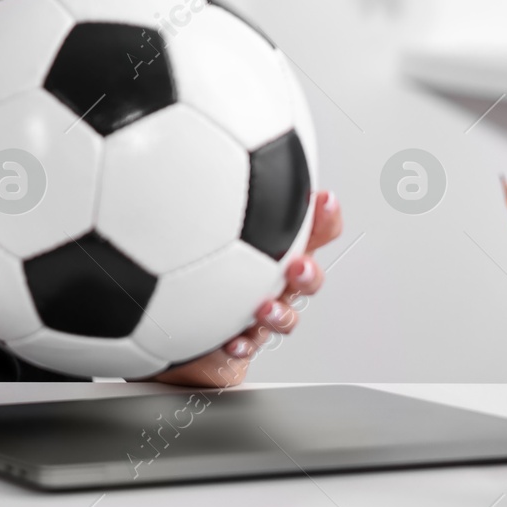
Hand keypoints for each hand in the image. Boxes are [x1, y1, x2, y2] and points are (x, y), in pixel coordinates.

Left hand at [146, 189, 342, 387]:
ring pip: (286, 316)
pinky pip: (249, 346)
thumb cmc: (196, 272)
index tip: (324, 200)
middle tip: (298, 266)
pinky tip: (233, 341)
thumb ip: (202, 199)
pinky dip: (243, 344)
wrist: (182, 327)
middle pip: (307, 277)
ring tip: (264, 309)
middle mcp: (273, 281)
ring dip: (281, 314)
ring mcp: (261, 314)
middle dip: (309, 272)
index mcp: (272, 249)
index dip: (324, 218)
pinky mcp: (243, 342)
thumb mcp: (200, 230)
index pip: (310, 232)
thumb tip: (185, 159)